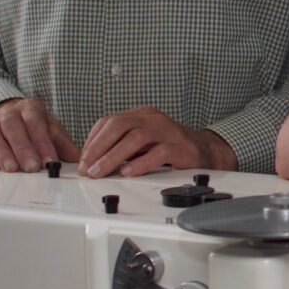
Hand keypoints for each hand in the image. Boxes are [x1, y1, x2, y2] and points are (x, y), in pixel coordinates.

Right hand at [0, 97, 80, 172]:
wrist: (5, 112)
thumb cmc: (31, 125)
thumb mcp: (50, 129)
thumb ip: (63, 144)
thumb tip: (79, 158)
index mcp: (31, 108)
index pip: (36, 123)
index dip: (42, 143)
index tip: (49, 161)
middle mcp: (10, 112)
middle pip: (14, 127)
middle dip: (23, 148)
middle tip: (31, 167)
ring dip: (2, 152)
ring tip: (12, 169)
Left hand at [78, 106, 235, 177]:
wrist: (205, 150)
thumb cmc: (170, 147)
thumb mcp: (142, 141)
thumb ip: (121, 145)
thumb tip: (91, 160)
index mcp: (142, 115)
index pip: (110, 121)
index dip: (92, 141)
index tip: (82, 160)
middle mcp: (154, 119)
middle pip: (119, 125)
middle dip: (99, 148)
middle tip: (88, 168)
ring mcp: (168, 131)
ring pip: (136, 137)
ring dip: (113, 156)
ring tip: (101, 172)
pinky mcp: (181, 147)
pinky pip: (159, 152)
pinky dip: (140, 163)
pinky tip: (128, 173)